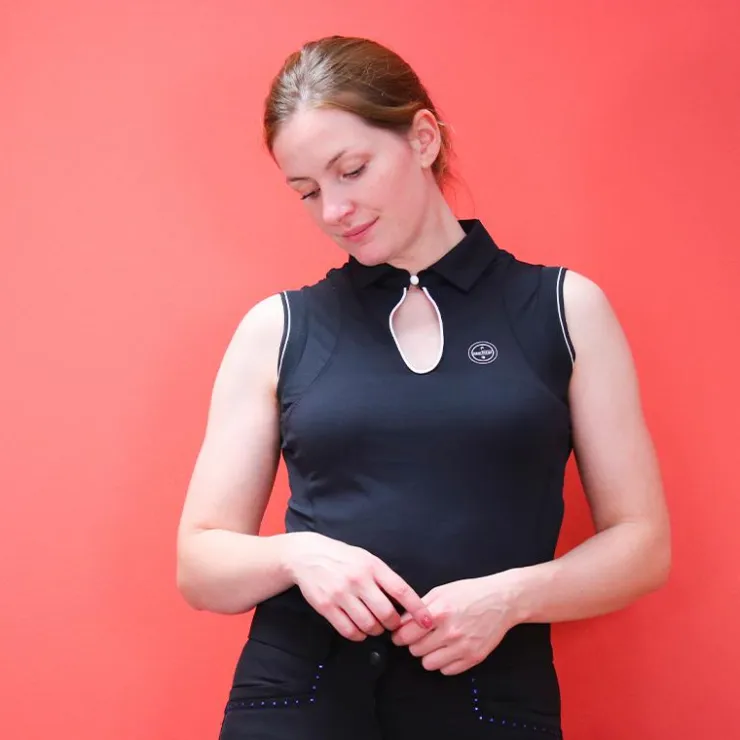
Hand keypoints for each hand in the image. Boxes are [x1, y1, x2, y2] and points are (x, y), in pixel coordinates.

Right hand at [284, 532, 433, 641]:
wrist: (307, 555)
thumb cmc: (342, 558)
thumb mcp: (366, 559)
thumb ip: (384, 578)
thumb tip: (405, 601)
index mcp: (372, 566)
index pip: (401, 590)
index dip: (417, 609)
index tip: (428, 622)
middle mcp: (358, 579)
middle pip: (386, 613)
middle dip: (393, 624)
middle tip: (392, 624)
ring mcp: (341, 593)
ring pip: (368, 625)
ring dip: (375, 630)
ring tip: (374, 626)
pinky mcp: (326, 606)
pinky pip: (349, 631)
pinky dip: (358, 635)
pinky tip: (359, 630)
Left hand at [391, 575, 517, 674]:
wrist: (502, 600)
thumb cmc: (470, 593)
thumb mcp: (441, 592)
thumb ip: (420, 607)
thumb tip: (401, 622)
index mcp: (439, 612)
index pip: (406, 634)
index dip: (400, 635)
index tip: (401, 634)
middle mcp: (450, 632)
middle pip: (415, 650)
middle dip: (414, 643)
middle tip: (420, 637)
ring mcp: (463, 647)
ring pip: (428, 664)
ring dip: (428, 655)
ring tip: (435, 644)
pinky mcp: (474, 658)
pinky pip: (447, 671)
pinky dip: (444, 662)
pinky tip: (449, 649)